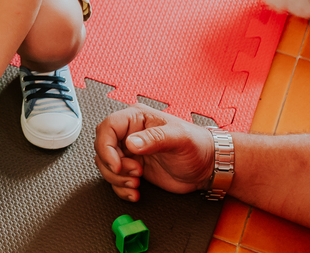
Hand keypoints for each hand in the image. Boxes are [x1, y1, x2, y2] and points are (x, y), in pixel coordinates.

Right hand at [93, 105, 214, 201]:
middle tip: (134, 174)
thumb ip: (155, 138)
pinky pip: (116, 179)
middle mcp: (130, 133)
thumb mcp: (179, 138)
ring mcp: (130, 152)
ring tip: (135, 183)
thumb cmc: (197, 146)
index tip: (117, 164)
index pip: (107, 127)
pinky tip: (134, 192)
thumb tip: (131, 143)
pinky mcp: (133, 168)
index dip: (105, 146)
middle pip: (102, 147)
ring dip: (116, 179)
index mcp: (136, 118)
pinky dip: (121, 189)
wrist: (207, 167)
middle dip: (113, 166)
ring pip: (106, 165)